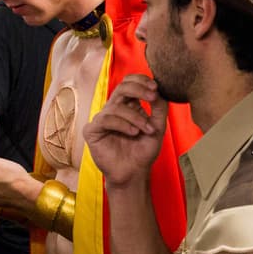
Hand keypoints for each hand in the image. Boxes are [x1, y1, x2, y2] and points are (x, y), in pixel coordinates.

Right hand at [85, 74, 166, 189]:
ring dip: (136, 116)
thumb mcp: (158, 127)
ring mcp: (102, 119)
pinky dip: (122, 124)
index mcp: (128, 105)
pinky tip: (133, 132)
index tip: (155, 87)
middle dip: (139, 89)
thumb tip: (158, 90)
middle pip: (122, 88)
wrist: (134, 172)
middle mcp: (114, 109)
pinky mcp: (92, 130)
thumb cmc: (143, 150)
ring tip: (147, 129)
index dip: (141, 80)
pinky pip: (106, 119)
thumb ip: (159, 108)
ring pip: (117, 106)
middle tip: (153, 96)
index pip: (129, 83)